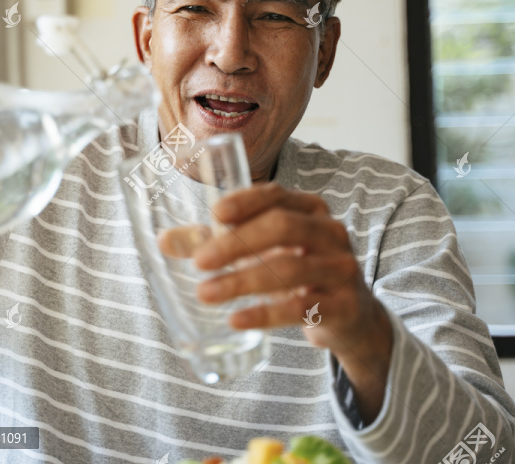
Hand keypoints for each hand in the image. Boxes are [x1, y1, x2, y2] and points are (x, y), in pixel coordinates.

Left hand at [165, 182, 392, 422]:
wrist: (350, 316)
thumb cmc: (297, 271)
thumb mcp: (260, 252)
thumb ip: (213, 243)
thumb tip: (164, 240)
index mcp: (309, 209)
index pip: (276, 195)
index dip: (246, 202)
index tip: (215, 215)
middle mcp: (329, 232)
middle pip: (282, 227)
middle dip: (237, 243)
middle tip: (200, 262)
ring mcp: (340, 268)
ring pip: (289, 268)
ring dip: (242, 281)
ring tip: (206, 294)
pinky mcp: (343, 305)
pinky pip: (301, 307)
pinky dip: (264, 314)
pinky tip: (236, 319)